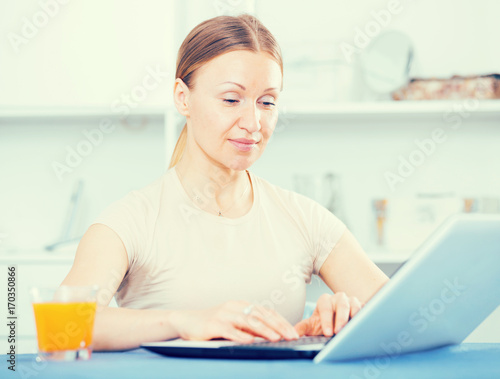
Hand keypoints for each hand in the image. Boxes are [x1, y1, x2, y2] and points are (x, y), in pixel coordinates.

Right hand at [169, 301, 299, 342]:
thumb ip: (249, 326)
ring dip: (264, 330)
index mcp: (241, 305)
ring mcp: (224, 315)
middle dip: (278, 326)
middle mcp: (234, 307)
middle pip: (260, 315)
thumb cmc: (212, 324)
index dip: (281, 321)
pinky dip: (241, 335)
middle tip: (291, 336)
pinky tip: (251, 341)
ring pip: (248, 321)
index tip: (293, 331)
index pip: (266, 312)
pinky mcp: (213, 324)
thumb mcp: (233, 323)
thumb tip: (272, 334)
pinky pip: (230, 330)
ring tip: (277, 338)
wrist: (185, 321)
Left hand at [294, 293, 363, 336]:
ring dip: (354, 317)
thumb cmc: (324, 323)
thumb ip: (303, 328)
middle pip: (341, 304)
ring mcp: (352, 301)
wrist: (337, 322)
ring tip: (353, 329)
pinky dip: (366, 317)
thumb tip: (292, 334)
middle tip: (339, 331)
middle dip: (341, 318)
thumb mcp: (313, 326)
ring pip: (355, 305)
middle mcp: (339, 298)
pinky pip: (367, 309)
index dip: (326, 319)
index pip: (325, 307)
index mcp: (325, 300)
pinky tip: (365, 325)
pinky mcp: (364, 307)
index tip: (327, 332)